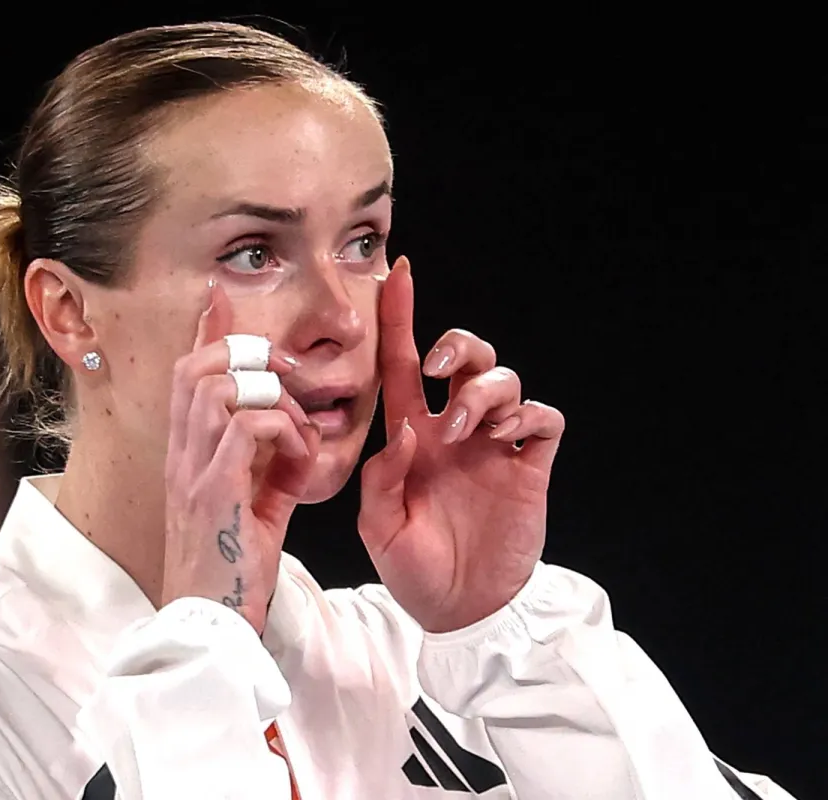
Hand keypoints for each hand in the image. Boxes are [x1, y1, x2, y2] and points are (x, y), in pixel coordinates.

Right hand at [162, 284, 320, 633]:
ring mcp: (193, 471)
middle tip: (286, 376)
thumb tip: (298, 436)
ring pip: (219, 387)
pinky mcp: (215, 490)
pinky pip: (250, 427)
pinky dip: (285, 430)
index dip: (204, 332)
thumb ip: (270, 467)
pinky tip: (301, 456)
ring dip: (270, 395)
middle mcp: (180, 455)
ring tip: (296, 425)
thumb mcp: (255, 507)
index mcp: (186, 455)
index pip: (184, 375)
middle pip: (195, 367)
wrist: (211, 625)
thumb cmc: (233, 571)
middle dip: (245, 355)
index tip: (220, 297)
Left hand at [357, 257, 565, 632]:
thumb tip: (405, 427)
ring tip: (466, 429)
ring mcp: (495, 447)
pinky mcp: (530, 467)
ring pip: (504, 378)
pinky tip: (505, 436)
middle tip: (441, 371)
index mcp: (412, 436)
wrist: (461, 611)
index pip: (404, 364)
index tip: (397, 272)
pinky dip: (527, 413)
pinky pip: (542, 418)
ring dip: (483, 390)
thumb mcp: (379, 528)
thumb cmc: (414, 569)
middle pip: (465, 356)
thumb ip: (382, 478)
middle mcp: (454, 431)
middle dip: (457, 345)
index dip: (400, 318)